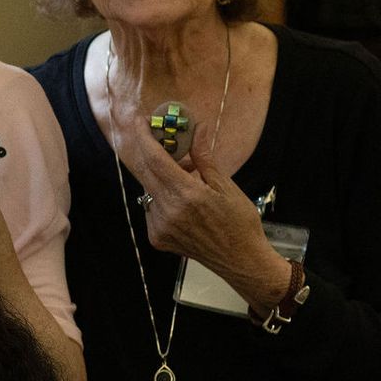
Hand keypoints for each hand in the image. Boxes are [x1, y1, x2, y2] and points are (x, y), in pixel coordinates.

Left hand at [118, 120, 286, 311]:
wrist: (240, 260)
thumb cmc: (240, 221)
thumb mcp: (226, 186)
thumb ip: (204, 158)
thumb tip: (198, 128)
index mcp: (187, 195)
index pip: (155, 160)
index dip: (144, 138)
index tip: (140, 120)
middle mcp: (167, 211)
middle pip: (147, 172)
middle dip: (149, 151)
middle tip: (157, 137)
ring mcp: (159, 226)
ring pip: (149, 190)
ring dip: (161, 177)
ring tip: (186, 175)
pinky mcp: (155, 238)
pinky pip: (151, 208)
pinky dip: (163, 198)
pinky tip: (182, 200)